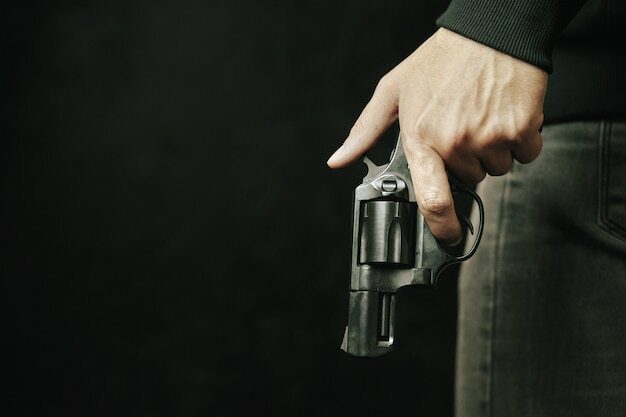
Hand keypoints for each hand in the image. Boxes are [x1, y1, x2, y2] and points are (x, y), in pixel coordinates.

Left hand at [327, 28, 546, 243]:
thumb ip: (365, 130)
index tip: (449, 237)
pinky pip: (525, 154)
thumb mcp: (393, 90)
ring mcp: (491, 138)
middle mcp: (456, 143)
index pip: (431, 199)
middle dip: (466, 162)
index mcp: (422, 137)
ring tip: (481, 115)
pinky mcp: (523, 129)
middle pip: (468, 179)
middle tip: (461, 127)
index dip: (442, 228)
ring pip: (497, 168)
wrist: (493, 31)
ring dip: (492, 151)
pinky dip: (520, 140)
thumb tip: (338, 160)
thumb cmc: (441, 59)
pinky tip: (504, 114)